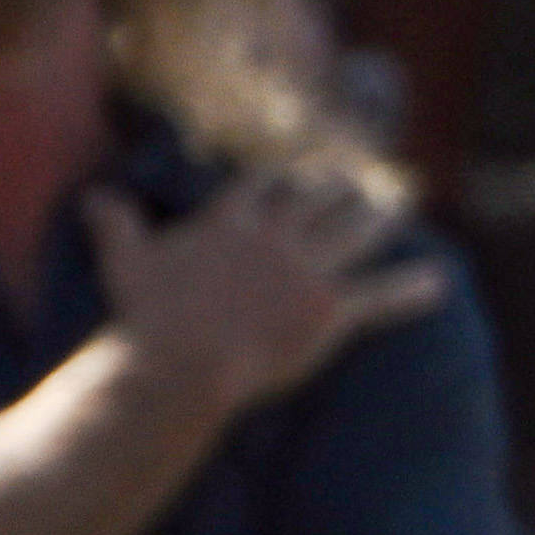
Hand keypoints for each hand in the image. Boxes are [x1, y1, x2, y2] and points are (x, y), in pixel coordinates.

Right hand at [85, 164, 441, 418]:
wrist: (181, 361)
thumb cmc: (148, 315)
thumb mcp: (125, 260)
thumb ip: (115, 224)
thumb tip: (95, 197)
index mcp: (232, 223)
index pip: (265, 187)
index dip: (285, 179)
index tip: (300, 173)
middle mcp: (277, 239)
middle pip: (318, 201)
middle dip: (340, 189)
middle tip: (358, 181)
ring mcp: (308, 274)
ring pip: (357, 234)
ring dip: (382, 216)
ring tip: (404, 203)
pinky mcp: (330, 312)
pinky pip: (381, 297)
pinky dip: (412, 291)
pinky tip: (439, 284)